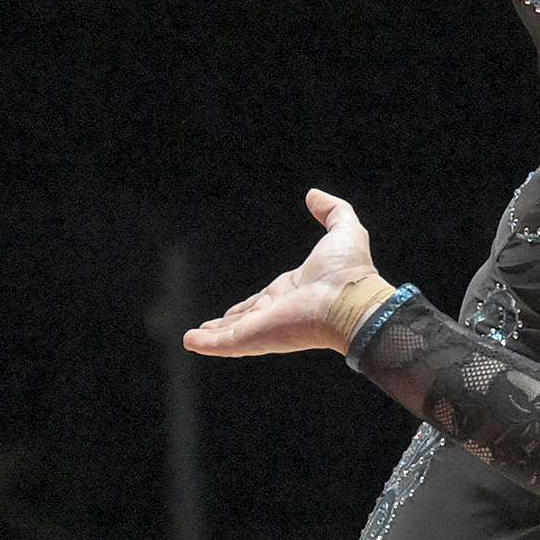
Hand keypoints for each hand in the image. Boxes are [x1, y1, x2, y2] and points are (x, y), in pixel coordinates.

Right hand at [185, 190, 393, 357]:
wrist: (350, 298)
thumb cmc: (350, 272)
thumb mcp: (344, 230)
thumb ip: (332, 211)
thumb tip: (314, 195)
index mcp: (294, 291)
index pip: (265, 300)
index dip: (250, 305)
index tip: (237, 309)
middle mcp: (278, 311)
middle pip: (247, 319)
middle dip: (228, 323)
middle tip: (210, 327)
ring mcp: (266, 326)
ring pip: (233, 333)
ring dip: (213, 336)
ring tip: (193, 338)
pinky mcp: (256, 336)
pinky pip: (226, 342)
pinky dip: (206, 344)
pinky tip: (189, 342)